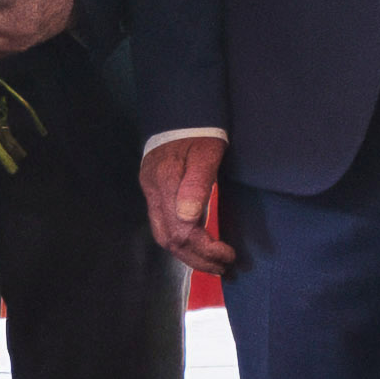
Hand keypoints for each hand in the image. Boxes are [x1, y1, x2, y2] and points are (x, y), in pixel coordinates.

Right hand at [140, 134, 236, 274]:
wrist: (180, 111)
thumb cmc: (200, 132)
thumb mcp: (206, 153)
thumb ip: (198, 184)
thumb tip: (189, 219)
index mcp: (165, 182)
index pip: (181, 230)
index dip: (205, 249)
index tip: (229, 255)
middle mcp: (153, 191)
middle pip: (168, 239)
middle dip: (196, 259)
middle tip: (223, 267)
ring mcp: (150, 191)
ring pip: (162, 235)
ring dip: (188, 254)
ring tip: (212, 263)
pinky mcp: (153, 191)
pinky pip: (162, 225)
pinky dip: (181, 241)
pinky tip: (197, 246)